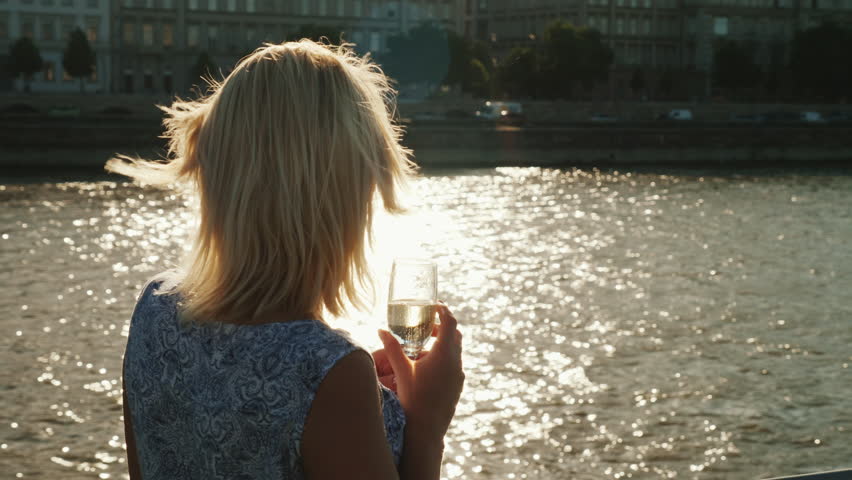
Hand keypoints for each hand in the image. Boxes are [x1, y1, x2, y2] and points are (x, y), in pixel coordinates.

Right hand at [377, 304, 463, 438]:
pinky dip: (445, 358)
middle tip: (426, 327)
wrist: (427, 429)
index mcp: (443, 354)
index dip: (443, 311)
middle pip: (455, 335)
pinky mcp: (458, 385)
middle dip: (442, 327)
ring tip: (424, 347)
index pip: (450, 322)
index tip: (435, 305)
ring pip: (455, 351)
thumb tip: (381, 330)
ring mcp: (459, 375)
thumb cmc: (413, 398)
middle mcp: (455, 362)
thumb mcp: (401, 370)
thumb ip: (393, 348)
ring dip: (443, 344)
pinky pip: (454, 364)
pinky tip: (428, 367)